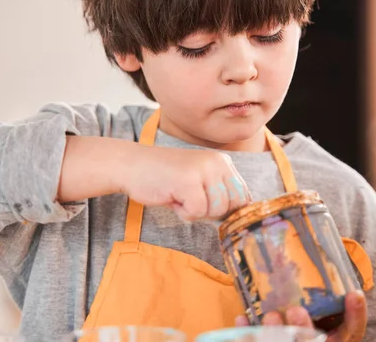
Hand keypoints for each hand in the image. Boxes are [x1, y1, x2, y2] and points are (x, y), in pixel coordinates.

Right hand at [120, 145, 250, 219]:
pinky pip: (197, 212)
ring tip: (180, 196)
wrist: (132, 165)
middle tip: (191, 201)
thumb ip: (219, 191)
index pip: (243, 195)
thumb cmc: (165, 177)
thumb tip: (240, 215)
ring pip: (216, 210)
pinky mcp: (189, 181)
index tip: (208, 207)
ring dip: (196, 212)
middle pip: (233, 205)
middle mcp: (217, 162)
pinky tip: (172, 198)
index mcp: (223, 161)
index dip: (227, 209)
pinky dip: (183, 212)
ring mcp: (204, 170)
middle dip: (212, 211)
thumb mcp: (199, 178)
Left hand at [234, 291, 366, 341]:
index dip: (356, 315)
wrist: (290, 332)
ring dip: (277, 334)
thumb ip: (319, 287)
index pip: (353, 331)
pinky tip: (242, 317)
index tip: (354, 293)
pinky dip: (248, 333)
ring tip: (270, 315)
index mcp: (336, 337)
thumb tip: (308, 239)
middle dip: (304, 329)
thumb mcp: (321, 305)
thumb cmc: (308, 315)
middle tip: (296, 310)